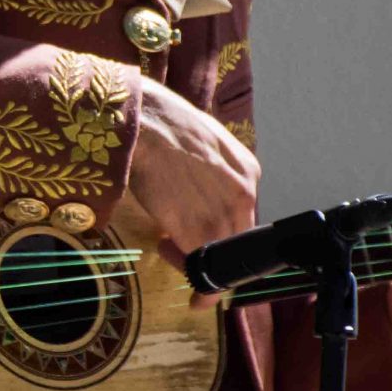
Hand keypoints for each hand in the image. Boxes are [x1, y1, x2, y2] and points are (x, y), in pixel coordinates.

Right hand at [127, 75, 260, 295]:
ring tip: (167, 246)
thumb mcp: (204, 144)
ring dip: (194, 258)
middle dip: (210, 249)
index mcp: (248, 172)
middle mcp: (244, 196)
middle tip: (179, 246)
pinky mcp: (197, 231)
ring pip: (218, 255)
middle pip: (234, 238)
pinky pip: (199, 263)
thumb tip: (198, 193)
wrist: (143, 124)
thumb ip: (212, 173)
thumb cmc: (162, 123)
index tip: (207, 237)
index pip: (242, 214)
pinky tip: (164, 248)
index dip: (223, 230)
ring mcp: (222, 215)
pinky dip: (185, 267)